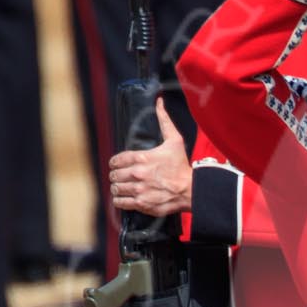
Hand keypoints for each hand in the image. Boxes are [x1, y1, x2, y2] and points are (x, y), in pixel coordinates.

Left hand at [109, 99, 191, 216]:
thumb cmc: (182, 166)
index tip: (117, 165)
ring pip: (116, 188)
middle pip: (114, 175)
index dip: (115, 163)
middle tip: (121, 176)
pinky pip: (121, 202)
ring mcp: (139, 190)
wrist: (191, 190)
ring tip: (122, 187)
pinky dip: (120, 200)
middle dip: (116, 175)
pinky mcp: (141, 203)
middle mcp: (138, 174)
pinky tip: (124, 197)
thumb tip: (159, 102)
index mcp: (142, 158)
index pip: (116, 160)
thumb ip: (164, 121)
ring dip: (118, 187)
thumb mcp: (175, 140)